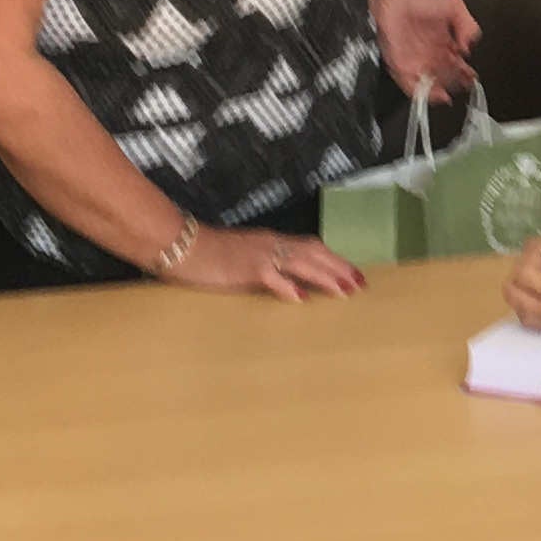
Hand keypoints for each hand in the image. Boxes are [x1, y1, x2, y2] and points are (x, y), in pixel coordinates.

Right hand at [166, 225, 364, 299]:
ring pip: (300, 262)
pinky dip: (287, 286)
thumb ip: (267, 269)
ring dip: (324, 276)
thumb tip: (291, 286)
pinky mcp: (244, 268)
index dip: (334, 260)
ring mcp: (259, 255)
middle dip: (339, 268)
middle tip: (360, 284)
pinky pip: (271, 276)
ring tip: (344, 291)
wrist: (180, 245)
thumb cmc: (208, 255)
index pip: (311, 247)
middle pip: (314, 252)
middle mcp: (270, 244)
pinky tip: (301, 299)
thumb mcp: (243, 259)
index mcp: (270, 242)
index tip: (353, 274)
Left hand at [368, 0, 478, 102]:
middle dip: (454, 84)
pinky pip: (407, 81)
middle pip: (444, 76)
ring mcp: (414, 59)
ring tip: (445, 96)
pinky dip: (417, 91)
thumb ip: (468, 25)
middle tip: (461, 88)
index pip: (457, 64)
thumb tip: (469, 47)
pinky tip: (427, 94)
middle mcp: (430, 53)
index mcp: (444, 42)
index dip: (465, 73)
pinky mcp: (399, 62)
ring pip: (428, 82)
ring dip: (437, 92)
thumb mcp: (455, 6)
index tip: (472, 79)